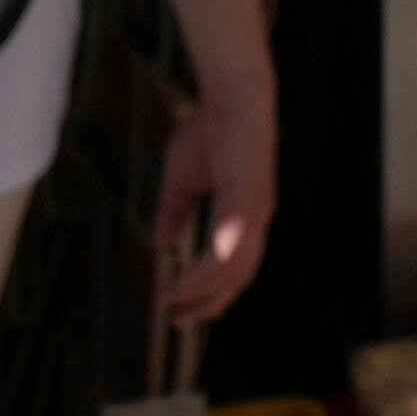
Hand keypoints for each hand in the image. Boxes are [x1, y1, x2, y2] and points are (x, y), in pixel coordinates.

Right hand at [147, 64, 280, 334]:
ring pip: (234, 265)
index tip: (179, 310)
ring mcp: (255, 208)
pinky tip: (196, 274)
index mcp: (244, 218)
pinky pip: (234, 236)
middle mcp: (255, 220)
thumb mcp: (183, 179)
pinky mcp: (249, 193)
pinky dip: (216, 259)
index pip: (232, 270)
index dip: (207, 293)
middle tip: (179, 320)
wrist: (232, 94)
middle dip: (208, 303)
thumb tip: (161, 244)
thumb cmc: (210, 129)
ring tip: (175, 297)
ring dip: (203, 286)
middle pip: (237, 277)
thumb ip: (174, 211)